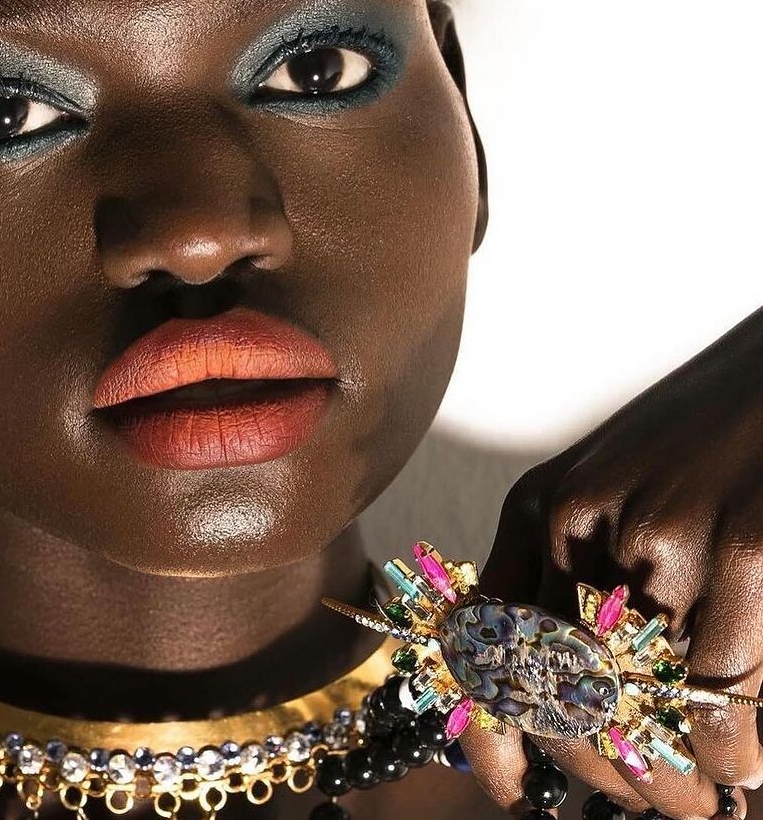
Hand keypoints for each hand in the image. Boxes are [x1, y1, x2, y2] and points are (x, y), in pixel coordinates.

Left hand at [459, 304, 762, 819]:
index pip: (482, 643)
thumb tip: (562, 687)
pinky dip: (730, 754)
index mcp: (540, 507)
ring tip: (694, 805)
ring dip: (668, 782)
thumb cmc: (695, 435)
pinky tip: (739, 768)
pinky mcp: (742, 556)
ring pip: (637, 706)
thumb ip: (571, 569)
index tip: (514, 790)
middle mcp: (583, 523)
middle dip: (598, 769)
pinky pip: (720, 697)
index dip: (490, 734)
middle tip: (646, 802)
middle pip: (553, 688)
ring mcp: (661, 539)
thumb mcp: (604, 484)